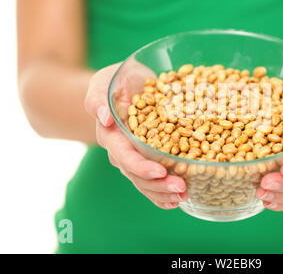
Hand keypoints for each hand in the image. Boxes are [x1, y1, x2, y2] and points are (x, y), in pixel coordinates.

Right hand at [84, 63, 187, 208]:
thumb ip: (99, 97)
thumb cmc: (116, 80)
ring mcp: (133, 157)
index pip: (124, 155)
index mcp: (111, 135)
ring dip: (163, 192)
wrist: (126, 84)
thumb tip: (103, 118)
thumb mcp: (105, 80)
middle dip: (158, 185)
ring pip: (145, 182)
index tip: (161, 171)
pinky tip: (177, 200)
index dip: (141, 166)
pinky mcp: (146, 158)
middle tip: (181, 188)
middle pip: (137, 174)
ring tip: (183, 196)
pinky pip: (152, 180)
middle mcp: (120, 150)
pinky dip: (162, 193)